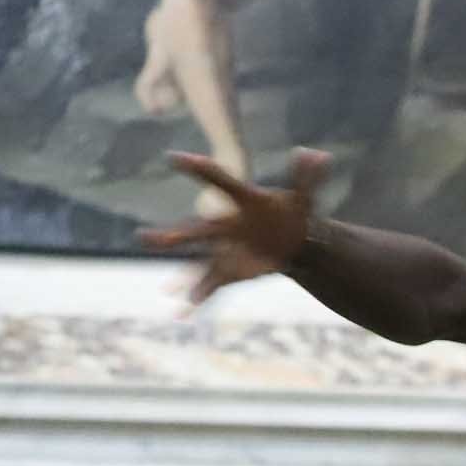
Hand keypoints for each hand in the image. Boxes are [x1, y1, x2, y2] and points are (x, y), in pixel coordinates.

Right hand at [138, 148, 324, 304]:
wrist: (290, 239)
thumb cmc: (288, 214)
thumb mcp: (302, 198)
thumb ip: (306, 178)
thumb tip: (320, 154)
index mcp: (240, 202)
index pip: (217, 180)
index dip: (198, 168)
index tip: (175, 157)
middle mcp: (225, 226)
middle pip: (196, 231)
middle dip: (174, 237)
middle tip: (145, 239)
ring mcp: (224, 249)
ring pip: (199, 263)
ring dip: (184, 276)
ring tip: (168, 289)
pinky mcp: (231, 269)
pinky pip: (213, 285)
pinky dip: (200, 298)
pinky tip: (183, 311)